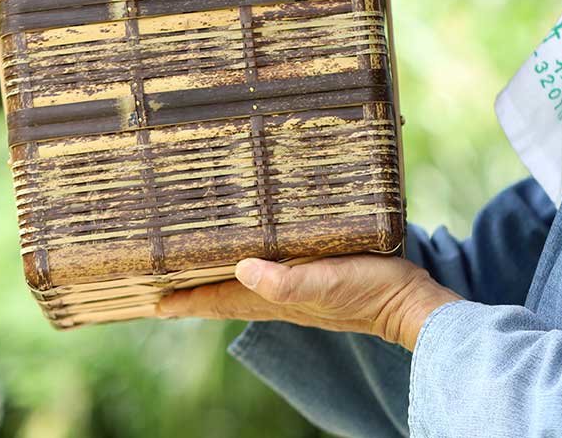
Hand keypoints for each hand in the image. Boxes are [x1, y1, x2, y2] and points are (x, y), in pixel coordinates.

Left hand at [154, 254, 462, 351]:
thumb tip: (240, 269)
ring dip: (216, 281)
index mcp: (274, 298)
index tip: (153, 300)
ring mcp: (295, 290)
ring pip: (243, 287)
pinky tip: (250, 258)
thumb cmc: (368, 289)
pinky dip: (248, 270)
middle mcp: (278, 296)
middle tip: (162, 284)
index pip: (218, 300)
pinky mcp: (314, 278)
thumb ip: (286, 281)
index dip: (185, 300)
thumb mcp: (326, 281)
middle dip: (192, 291)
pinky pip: (268, 276)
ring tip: (194, 271)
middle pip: (223, 296)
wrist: (409, 302)